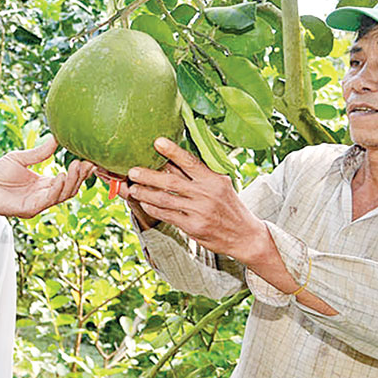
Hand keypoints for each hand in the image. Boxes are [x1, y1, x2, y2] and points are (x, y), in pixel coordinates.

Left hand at [0, 137, 93, 217]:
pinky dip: (57, 189)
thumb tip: (57, 137)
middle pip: (70, 188)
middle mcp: (43, 195)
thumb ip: (39, 152)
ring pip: (63, 195)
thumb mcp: (21, 159)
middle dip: (80, 176)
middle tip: (87, 162)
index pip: (67, 179)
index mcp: (43, 184)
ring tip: (77, 166)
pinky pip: (48, 201)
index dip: (79, 171)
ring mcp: (38, 204)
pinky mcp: (29, 209)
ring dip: (72, 181)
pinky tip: (60, 176)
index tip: (89, 158)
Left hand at [121, 138, 268, 263]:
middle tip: (132, 170)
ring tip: (132, 188)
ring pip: (165, 199)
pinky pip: (167, 215)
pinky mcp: (193, 226)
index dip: (173, 151)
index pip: (190, 162)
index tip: (157, 141)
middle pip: (171, 181)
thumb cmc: (229, 207)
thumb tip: (173, 158)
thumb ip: (200, 174)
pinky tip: (144, 203)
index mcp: (214, 179)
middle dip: (148, 175)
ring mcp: (199, 211)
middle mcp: (207, 193)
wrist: (245, 235)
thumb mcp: (221, 185)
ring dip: (145, 193)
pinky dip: (153, 208)